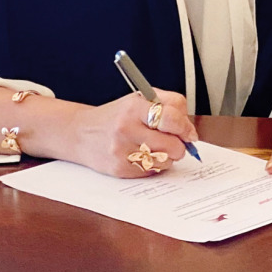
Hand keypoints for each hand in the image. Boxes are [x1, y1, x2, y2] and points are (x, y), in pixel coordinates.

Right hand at [70, 89, 198, 178]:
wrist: (81, 133)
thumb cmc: (117, 115)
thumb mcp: (142, 98)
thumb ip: (171, 105)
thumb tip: (190, 130)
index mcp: (134, 107)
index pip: (171, 119)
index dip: (185, 128)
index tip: (189, 133)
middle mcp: (126, 129)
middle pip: (172, 145)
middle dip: (179, 145)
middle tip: (174, 142)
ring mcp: (122, 151)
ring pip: (164, 161)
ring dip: (167, 157)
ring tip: (156, 147)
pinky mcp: (119, 169)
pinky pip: (151, 172)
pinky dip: (153, 165)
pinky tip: (142, 155)